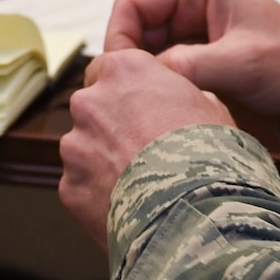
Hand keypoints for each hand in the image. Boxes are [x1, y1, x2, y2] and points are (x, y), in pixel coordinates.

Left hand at [59, 49, 233, 245]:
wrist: (194, 212)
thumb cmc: (208, 153)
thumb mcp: (210, 106)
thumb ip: (181, 94)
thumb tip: (181, 101)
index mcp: (123, 70)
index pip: (110, 66)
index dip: (126, 88)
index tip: (141, 105)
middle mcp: (90, 101)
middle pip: (93, 106)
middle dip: (111, 124)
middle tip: (142, 147)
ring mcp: (75, 145)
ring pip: (84, 148)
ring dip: (104, 160)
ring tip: (141, 182)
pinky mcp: (69, 186)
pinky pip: (83, 185)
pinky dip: (100, 194)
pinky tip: (130, 205)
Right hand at [104, 0, 279, 124]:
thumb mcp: (242, 63)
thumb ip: (191, 65)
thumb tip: (143, 75)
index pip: (134, 4)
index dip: (119, 38)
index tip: (119, 76)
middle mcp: (190, 2)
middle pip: (134, 29)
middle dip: (129, 62)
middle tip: (127, 99)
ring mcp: (192, 30)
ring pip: (144, 52)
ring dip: (143, 77)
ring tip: (145, 106)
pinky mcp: (197, 56)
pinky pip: (162, 68)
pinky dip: (158, 87)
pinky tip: (162, 107)